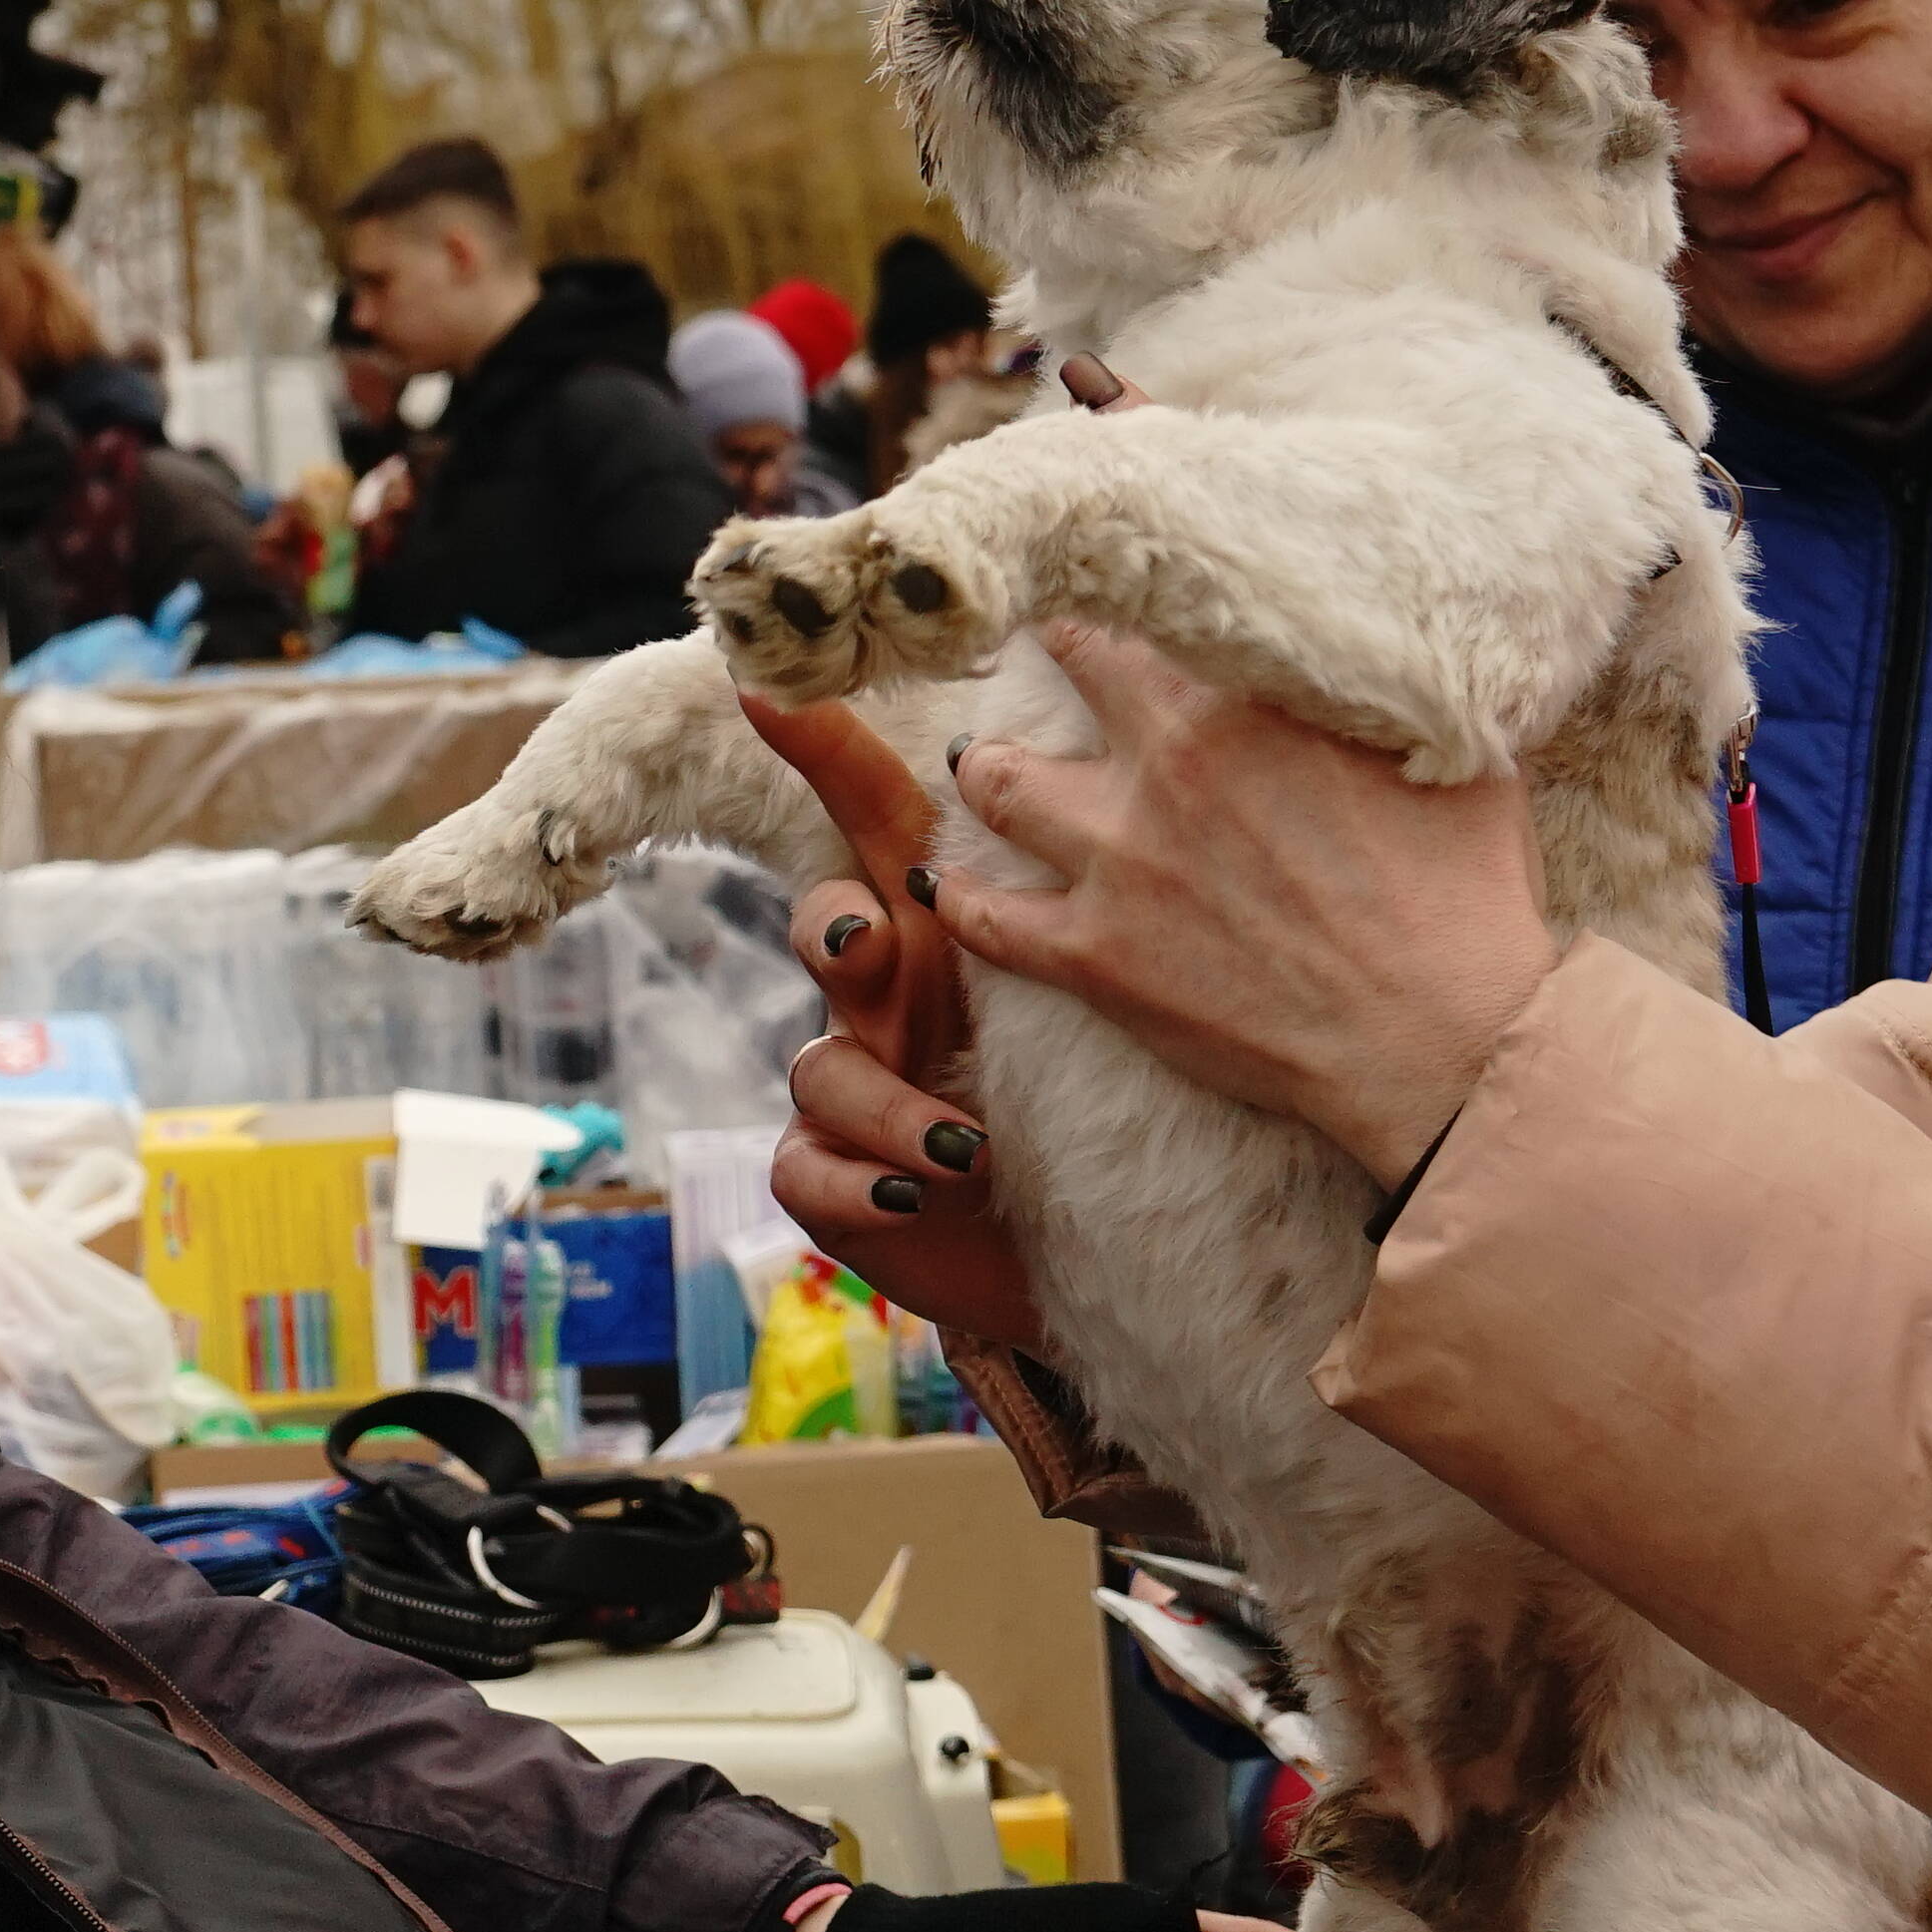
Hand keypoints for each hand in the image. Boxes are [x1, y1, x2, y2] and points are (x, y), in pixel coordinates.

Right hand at [757, 692, 1043, 1346]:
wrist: (1084, 1247)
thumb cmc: (1093, 1101)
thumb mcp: (1106, 984)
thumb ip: (1096, 891)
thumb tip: (1160, 749)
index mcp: (942, 927)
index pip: (878, 820)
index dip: (821, 748)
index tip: (771, 683)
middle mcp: (885, 995)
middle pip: (823, 922)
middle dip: (831, 922)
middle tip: (872, 936)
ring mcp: (854, 1087)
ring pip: (819, 1063)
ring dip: (884, 1099)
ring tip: (966, 1146)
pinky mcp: (835, 1181)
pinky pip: (804, 1167)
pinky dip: (858, 1182)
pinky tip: (916, 1196)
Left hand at [937, 623, 1562, 1190]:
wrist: (1438, 1037)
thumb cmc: (1464, 896)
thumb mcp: (1446, 751)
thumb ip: (1388, 689)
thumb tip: (1388, 645)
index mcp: (1246, 699)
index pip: (1156, 602)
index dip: (1129, 577)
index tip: (1113, 563)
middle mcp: (1164, 762)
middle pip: (1066, 666)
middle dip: (1046, 645)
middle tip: (1035, 643)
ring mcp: (1117, 861)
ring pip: (997, 782)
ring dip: (984, 764)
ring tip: (979, 758)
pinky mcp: (1095, 958)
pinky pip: (985, 918)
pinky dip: (957, 896)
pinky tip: (942, 885)